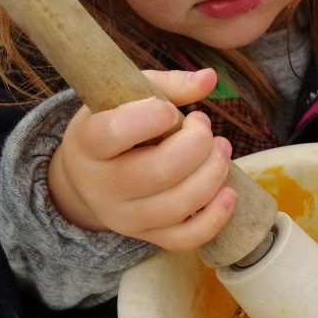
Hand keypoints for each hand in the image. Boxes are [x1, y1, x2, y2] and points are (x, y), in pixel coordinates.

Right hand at [47, 68, 235, 249]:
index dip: (150, 119)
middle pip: (157, 172)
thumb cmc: (115, 126)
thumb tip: (209, 78)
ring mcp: (125, 218)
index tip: (170, 111)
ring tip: (221, 150)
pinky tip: (228, 192)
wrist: (89, 177)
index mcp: (88, 143)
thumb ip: (167, 84)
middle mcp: (102, 186)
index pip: (112, 134)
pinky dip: (214, 218)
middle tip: (205, 127)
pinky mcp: (148, 237)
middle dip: (196, 146)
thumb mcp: (126, 97)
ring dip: (212, 175)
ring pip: (176, 206)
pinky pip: (185, 238)